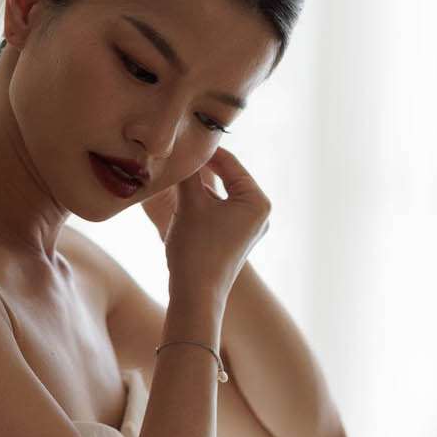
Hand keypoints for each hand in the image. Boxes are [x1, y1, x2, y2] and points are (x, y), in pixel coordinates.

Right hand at [145, 147, 270, 298]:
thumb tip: (180, 149)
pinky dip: (201, 204)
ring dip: (198, 187)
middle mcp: (260, 214)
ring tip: (176, 177)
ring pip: (220, 195)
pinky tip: (181, 202)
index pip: (231, 164)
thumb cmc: (197, 248)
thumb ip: (189, 172)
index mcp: (258, 201)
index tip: (183, 140)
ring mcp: (249, 228)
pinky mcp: (235, 240)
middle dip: (202, 169)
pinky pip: (218, 212)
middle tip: (178, 156)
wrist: (196, 295)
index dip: (205, 151)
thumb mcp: (190, 203)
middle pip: (227, 179)